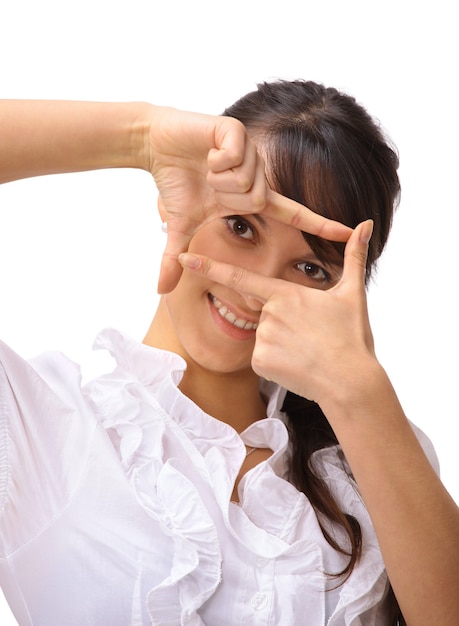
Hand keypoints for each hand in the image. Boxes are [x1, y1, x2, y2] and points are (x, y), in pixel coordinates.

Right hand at [146, 107, 352, 292]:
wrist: (157, 145)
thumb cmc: (174, 183)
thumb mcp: (178, 226)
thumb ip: (175, 258)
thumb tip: (161, 290)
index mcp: (253, 197)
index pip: (294, 214)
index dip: (321, 225)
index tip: (351, 232)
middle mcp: (258, 175)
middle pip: (259, 201)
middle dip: (227, 198)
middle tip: (210, 184)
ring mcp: (250, 153)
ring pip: (247, 180)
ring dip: (218, 179)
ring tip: (207, 167)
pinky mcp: (238, 132)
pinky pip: (234, 157)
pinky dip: (214, 160)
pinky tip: (206, 152)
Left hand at [177, 220, 374, 409]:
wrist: (350, 382)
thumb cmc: (351, 338)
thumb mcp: (352, 294)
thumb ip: (353, 257)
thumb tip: (366, 224)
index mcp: (286, 294)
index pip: (241, 278)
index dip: (210, 267)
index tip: (185, 258)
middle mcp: (269, 314)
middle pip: (265, 314)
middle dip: (284, 324)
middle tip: (311, 337)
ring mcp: (262, 339)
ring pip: (264, 337)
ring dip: (282, 343)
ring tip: (307, 352)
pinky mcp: (259, 363)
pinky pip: (262, 359)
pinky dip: (277, 362)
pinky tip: (297, 365)